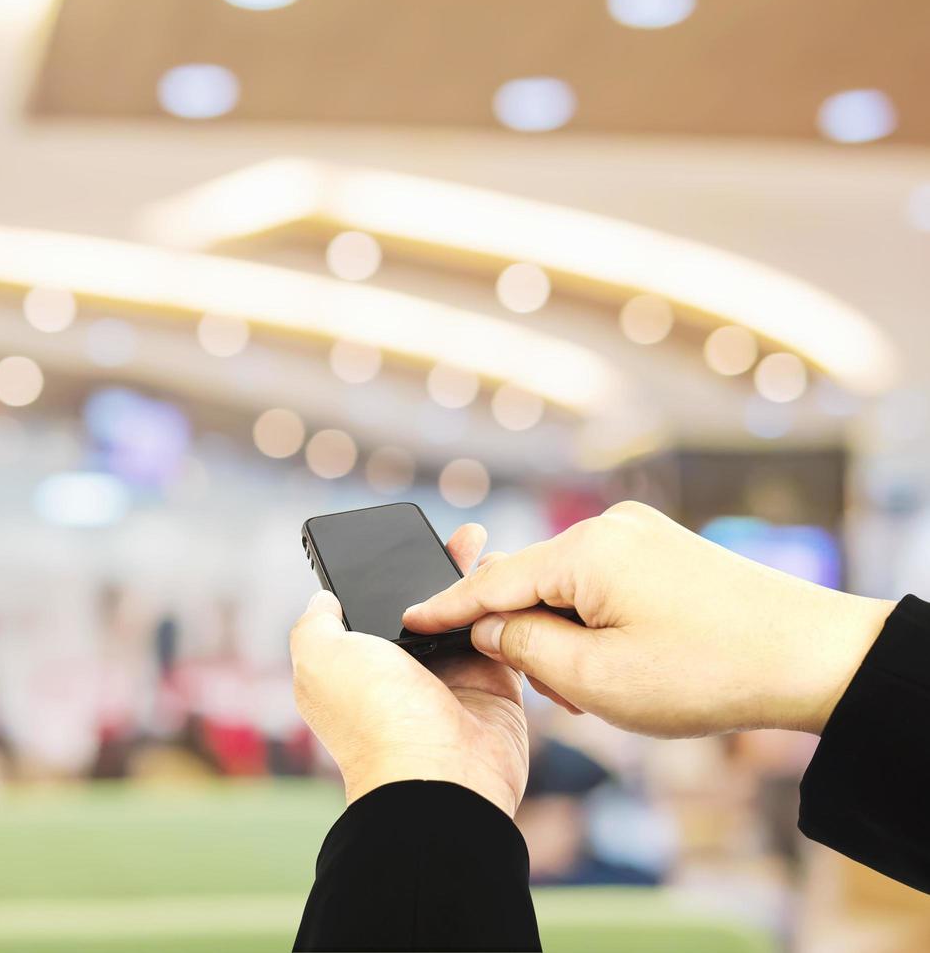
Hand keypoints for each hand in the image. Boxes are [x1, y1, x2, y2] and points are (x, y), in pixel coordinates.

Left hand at [290, 525, 526, 815]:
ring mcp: (449, 679)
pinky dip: (509, 611)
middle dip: (441, 569)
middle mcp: (400, 671)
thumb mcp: (319, 658)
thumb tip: (322, 597)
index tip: (405, 538)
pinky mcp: (493, 686)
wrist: (442, 776)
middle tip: (464, 536)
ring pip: (467, 616)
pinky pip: (503, 637)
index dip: (386, 572)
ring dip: (479, 585)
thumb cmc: (374, 717)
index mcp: (356, 664)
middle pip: (425, 605)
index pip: (370, 604)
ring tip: (491, 549)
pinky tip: (514, 583)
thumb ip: (314, 624)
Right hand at [402, 501, 895, 736]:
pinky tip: (613, 663)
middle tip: (548, 694)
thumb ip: (522, 647)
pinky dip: (591, 621)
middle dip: (523, 636)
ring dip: (562, 635)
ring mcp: (639, 532)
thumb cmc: (708, 670)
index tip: (406, 620)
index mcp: (584, 550)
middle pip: (528, 580)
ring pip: (565, 584)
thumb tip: (485, 626)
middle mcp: (608, 527)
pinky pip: (600, 581)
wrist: (814, 656)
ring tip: (593, 690)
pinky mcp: (662, 548)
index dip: (445, 607)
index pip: (491, 580)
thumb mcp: (596, 676)